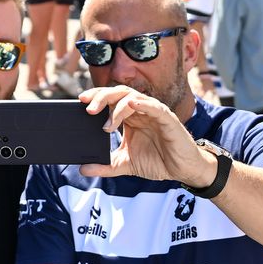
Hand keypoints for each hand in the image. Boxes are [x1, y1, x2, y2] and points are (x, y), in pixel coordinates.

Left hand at [78, 84, 206, 184]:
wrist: (182, 170)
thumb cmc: (158, 161)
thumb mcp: (126, 164)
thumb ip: (106, 166)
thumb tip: (83, 168)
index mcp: (129, 117)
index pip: (110, 100)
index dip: (96, 97)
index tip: (80, 101)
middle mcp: (140, 111)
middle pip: (117, 93)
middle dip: (101, 97)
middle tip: (88, 109)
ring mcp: (153, 112)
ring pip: (132, 97)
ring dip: (116, 107)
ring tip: (106, 122)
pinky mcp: (167, 118)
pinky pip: (154, 106)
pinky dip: (142, 104)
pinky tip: (130, 104)